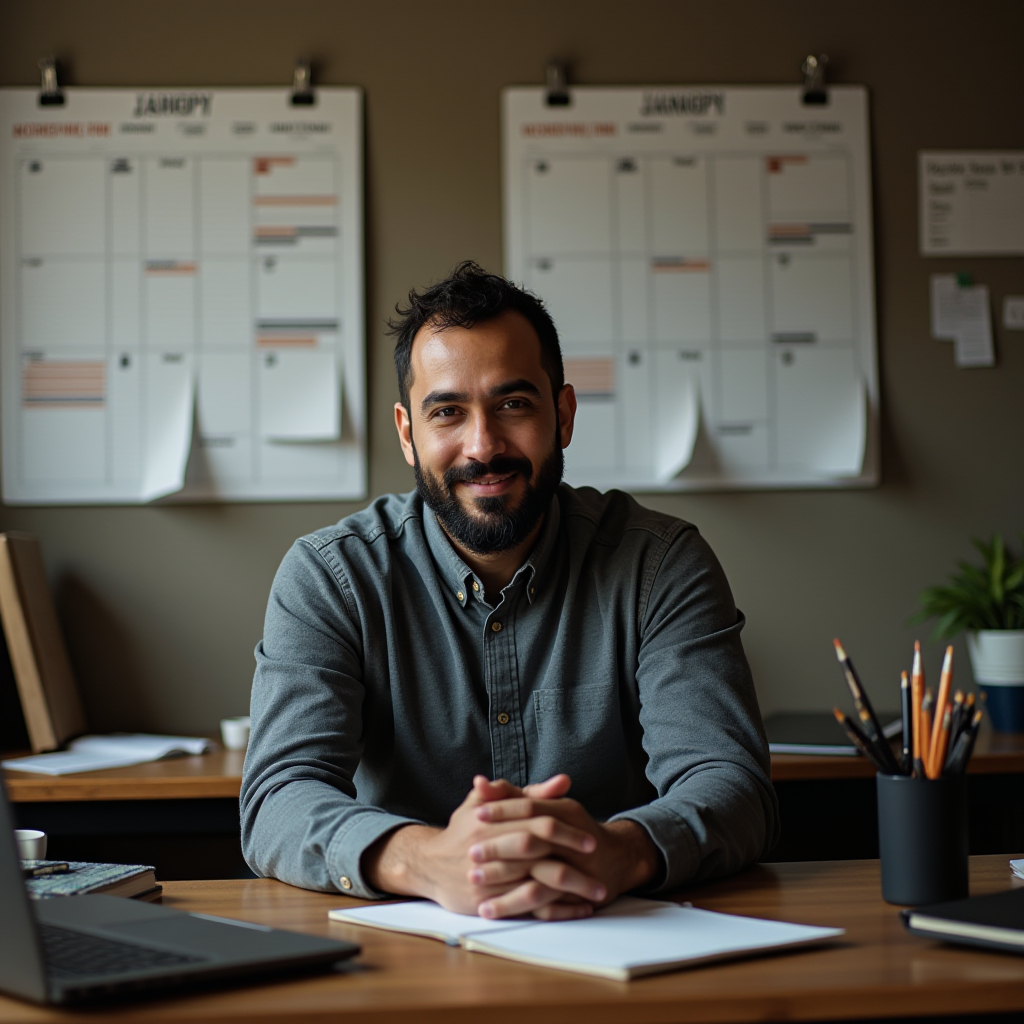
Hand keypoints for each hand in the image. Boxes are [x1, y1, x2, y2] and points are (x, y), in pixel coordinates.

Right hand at [361, 774, 603, 916]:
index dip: (565, 830)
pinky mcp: (487, 902)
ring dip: (570, 889)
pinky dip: (556, 910)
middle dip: (571, 860)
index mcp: (491, 820)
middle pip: (536, 853)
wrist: (430, 864)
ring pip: (535, 884)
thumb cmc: (465, 829)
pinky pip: (527, 908)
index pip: (535, 822)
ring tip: (598, 891)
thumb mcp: (488, 804)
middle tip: (600, 865)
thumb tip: (563, 781)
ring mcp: (488, 878)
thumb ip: (528, 793)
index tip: (592, 838)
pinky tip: (578, 909)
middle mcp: (488, 848)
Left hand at [470, 792, 660, 919]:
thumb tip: (479, 782)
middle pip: (533, 841)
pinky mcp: (574, 896)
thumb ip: (512, 795)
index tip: (476, 815)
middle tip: (472, 853)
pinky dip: (519, 907)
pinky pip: (545, 906)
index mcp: (566, 811)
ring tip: (476, 884)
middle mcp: (573, 838)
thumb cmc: (571, 829)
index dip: (503, 810)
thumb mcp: (547, 807)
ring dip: (506, 883)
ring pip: (539, 877)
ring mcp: (576, 869)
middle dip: (500, 848)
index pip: (531, 807)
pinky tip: (492, 909)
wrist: (617, 859)